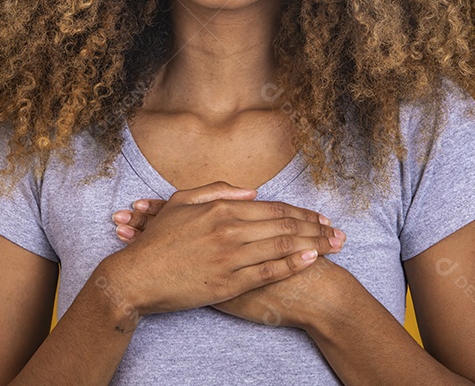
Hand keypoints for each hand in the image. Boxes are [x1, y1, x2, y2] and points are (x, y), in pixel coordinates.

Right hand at [99, 182, 342, 318]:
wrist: (135, 277)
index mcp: (220, 208)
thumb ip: (216, 191)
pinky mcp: (228, 282)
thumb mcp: (181, 203)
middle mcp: (229, 229)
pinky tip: (311, 260)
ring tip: (334, 246)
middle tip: (339, 233)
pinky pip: (268, 271)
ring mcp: (230, 256)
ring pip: (282, 246)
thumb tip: (251, 192)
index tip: (321, 217)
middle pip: (285, 225)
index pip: (273, 207)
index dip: (302, 212)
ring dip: (313, 244)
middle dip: (317, 228)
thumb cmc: (157, 241)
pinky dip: (293, 264)